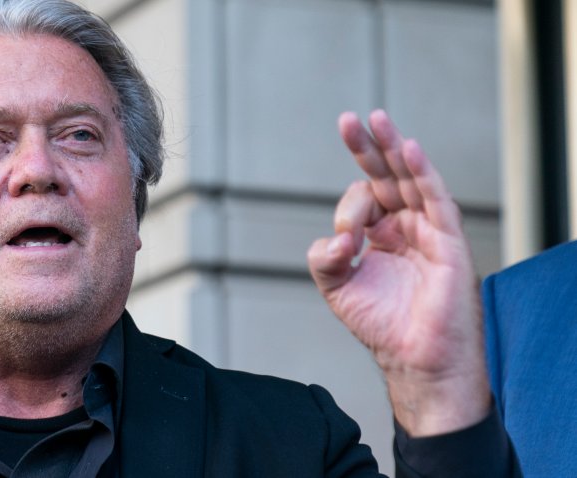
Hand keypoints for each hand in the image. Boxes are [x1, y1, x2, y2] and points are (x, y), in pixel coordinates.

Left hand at [307, 110, 489, 436]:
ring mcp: (427, 228)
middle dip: (367, 146)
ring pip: (410, 177)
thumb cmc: (381, 325)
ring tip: (376, 119)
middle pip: (386, 173)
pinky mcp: (447, 240)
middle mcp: (404, 224)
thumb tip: (336, 238)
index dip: (348, 209)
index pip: (361, 196)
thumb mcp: (335, 287)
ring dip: (394, 147)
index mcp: (380, 231)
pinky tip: (408, 149)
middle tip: (348, 119)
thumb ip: (323, 258)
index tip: (345, 240)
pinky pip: (436, 199)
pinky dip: (423, 173)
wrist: (413, 358)